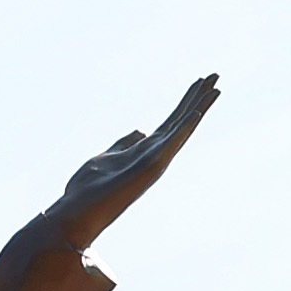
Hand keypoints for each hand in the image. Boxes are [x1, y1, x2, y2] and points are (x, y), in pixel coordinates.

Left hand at [38, 72, 217, 253]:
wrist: (75, 214)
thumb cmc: (87, 191)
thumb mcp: (106, 158)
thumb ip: (124, 144)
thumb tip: (140, 130)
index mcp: (143, 150)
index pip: (171, 122)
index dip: (185, 102)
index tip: (198, 82)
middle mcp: (154, 155)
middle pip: (181, 121)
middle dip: (198, 98)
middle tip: (216, 75)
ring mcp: (154, 162)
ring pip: (182, 129)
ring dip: (199, 108)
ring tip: (216, 87)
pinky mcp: (149, 169)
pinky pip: (170, 144)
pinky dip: (184, 128)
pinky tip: (197, 112)